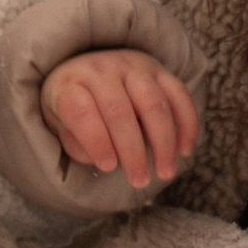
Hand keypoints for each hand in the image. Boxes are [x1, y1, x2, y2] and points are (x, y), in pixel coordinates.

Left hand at [40, 47, 196, 191]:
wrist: (90, 69)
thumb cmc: (76, 107)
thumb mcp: (62, 125)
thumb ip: (78, 144)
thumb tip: (108, 158)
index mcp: (70, 84)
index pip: (80, 111)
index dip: (96, 140)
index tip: (108, 167)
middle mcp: (101, 70)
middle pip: (118, 110)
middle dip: (132, 150)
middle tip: (140, 181)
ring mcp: (131, 66)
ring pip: (153, 102)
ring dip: (163, 141)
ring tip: (165, 172)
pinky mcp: (158, 70)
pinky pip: (178, 94)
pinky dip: (186, 124)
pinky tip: (184, 151)